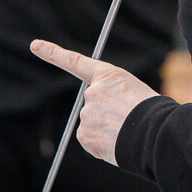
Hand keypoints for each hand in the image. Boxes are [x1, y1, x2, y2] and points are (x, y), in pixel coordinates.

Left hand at [31, 39, 159, 165]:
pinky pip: (91, 141)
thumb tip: (105, 120)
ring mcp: (87, 113)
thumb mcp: (136, 94)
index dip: (53, 53)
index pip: (75, 62)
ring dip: (107, 131)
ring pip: (93, 124)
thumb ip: (114, 99)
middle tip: (128, 121)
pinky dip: (102, 145)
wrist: (157, 133)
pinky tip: (118, 143)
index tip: (35, 45)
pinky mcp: (84, 134)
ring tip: (127, 133)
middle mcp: (93, 92)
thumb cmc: (155, 114)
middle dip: (107, 115)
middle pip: (94, 105)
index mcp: (109, 76)